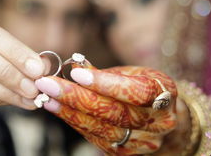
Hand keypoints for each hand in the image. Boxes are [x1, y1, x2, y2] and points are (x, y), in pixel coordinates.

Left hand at [35, 62, 177, 154]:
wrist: (162, 118)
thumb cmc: (145, 89)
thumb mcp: (133, 73)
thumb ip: (106, 73)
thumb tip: (75, 63)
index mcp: (164, 94)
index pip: (134, 91)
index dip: (104, 82)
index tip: (75, 72)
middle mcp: (158, 122)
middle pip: (114, 112)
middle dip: (76, 97)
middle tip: (47, 84)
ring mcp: (144, 142)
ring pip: (103, 129)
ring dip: (70, 113)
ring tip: (47, 98)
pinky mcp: (128, 153)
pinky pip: (98, 140)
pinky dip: (76, 124)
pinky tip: (60, 111)